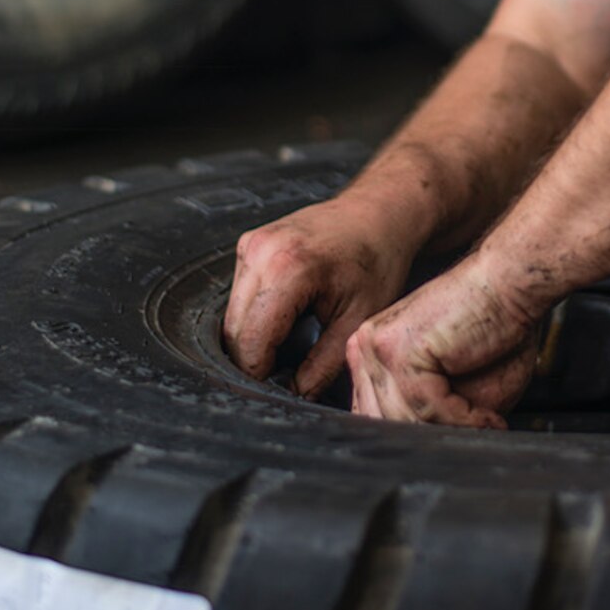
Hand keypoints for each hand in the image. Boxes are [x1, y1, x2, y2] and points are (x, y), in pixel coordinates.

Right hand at [222, 199, 417, 396]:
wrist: (378, 214)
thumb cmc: (377, 261)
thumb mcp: (357, 321)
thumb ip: (322, 366)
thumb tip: (296, 395)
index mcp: (288, 269)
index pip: (250, 342)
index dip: (260, 375)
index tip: (279, 390)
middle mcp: (261, 252)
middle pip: (233, 331)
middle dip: (254, 361)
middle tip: (286, 376)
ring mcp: (251, 245)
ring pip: (230, 315)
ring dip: (252, 339)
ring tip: (290, 346)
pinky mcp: (249, 244)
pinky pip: (238, 294)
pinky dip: (254, 315)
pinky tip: (285, 320)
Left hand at [344, 259, 543, 428]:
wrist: (511, 283)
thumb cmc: (493, 329)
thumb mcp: (454, 390)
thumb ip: (428, 419)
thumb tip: (418, 455)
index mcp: (370, 354)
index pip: (371, 417)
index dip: (410, 437)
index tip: (451, 442)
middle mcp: (365, 348)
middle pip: (382, 424)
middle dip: (432, 438)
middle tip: (476, 437)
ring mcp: (377, 348)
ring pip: (404, 422)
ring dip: (453, 432)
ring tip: (489, 423)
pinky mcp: (400, 352)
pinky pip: (427, 410)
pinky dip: (465, 419)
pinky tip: (489, 415)